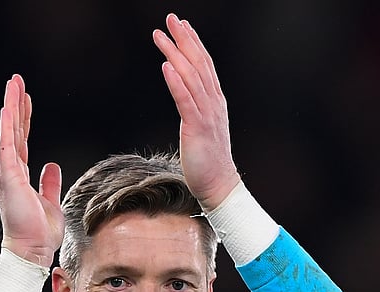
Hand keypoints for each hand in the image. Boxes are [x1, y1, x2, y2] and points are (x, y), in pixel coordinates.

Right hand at [0, 74, 63, 266]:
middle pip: (13, 129)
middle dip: (15, 103)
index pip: (21, 138)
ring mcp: (7, 171)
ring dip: (11, 107)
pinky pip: (8, 145)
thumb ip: (49, 182)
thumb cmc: (39, 231)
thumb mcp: (50, 201)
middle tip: (16, 80)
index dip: (23, 117)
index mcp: (19, 173)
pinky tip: (9, 109)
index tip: (25, 97)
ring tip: (12, 84)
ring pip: (9, 131)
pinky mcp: (9, 176)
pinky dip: (8, 126)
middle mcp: (10, 169)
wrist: (32, 249)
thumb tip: (51, 166)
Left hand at [153, 13, 239, 210]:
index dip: (193, 43)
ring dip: (175, 53)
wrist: (219, 185)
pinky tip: (166, 66)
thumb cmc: (208, 160)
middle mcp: (213, 103)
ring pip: (190, 77)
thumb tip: (185, 94)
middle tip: (171, 19)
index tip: (182, 25)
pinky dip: (176, 81)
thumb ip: (196, 108)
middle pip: (198, 63)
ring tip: (160, 36)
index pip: (205, 65)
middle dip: (184, 39)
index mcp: (215, 102)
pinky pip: (185, 100)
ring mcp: (207, 114)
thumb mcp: (202, 127)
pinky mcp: (197, 128)